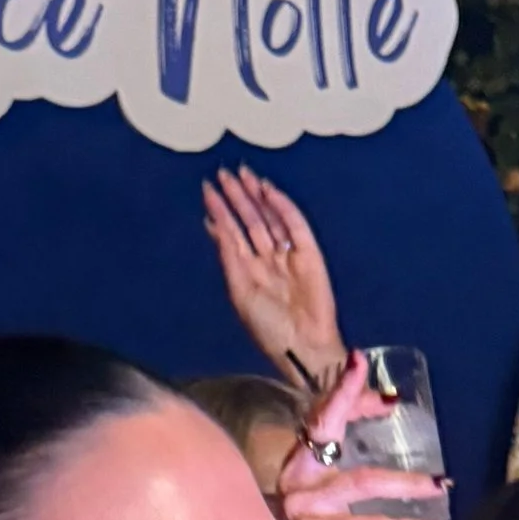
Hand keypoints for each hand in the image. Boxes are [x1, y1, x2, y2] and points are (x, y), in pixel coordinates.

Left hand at [203, 168, 343, 384]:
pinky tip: (268, 190)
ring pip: (270, 218)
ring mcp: (289, 255)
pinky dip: (282, 207)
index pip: (233, 234)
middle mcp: (267, 259)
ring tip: (241, 174)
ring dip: (256, 197)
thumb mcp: (240, 290)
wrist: (302, 345)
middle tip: (223, 173)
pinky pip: (295, 224)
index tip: (208, 189)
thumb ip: (229, 255)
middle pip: (251, 221)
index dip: (221, 212)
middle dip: (237, 198)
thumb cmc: (269, 328)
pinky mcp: (310, 254)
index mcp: (248, 271)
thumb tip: (214, 224)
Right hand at [277, 353, 446, 519]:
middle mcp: (295, 475)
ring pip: (361, 482)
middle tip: (390, 395)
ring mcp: (302, 505)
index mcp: (300, 459)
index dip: (348, 394)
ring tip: (440, 485)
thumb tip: (387, 409)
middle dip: (351, 402)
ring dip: (406, 482)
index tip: (379, 383)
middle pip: (325, 429)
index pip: (321, 415)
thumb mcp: (333, 488)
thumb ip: (351, 455)